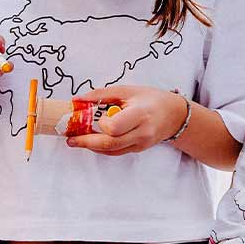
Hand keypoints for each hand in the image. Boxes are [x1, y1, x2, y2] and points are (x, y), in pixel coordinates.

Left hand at [65, 85, 188, 155]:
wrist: (174, 116)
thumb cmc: (151, 99)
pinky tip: (92, 141)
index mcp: (140, 114)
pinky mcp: (137, 150)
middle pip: (109, 144)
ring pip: (111, 151)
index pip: (115, 127)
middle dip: (86, 142)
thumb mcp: (128, 90)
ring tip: (76, 140)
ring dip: (91, 146)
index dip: (102, 125)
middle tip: (70, 139)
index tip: (97, 117)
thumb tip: (77, 100)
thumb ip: (101, 95)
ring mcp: (140, 144)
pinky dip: (101, 147)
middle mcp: (141, 132)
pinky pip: (115, 152)